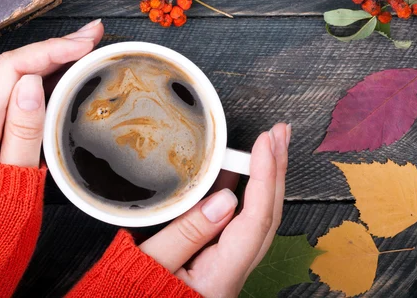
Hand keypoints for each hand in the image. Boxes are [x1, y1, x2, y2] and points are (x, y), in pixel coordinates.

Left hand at [0, 20, 103, 166]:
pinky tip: (64, 72)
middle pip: (13, 67)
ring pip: (15, 77)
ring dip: (51, 59)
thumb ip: (23, 132)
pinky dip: (43, 78)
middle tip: (94, 34)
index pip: (11, 70)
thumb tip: (31, 82)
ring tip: (85, 46)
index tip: (84, 44)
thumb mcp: (13, 179)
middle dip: (55, 47)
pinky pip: (14, 93)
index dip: (49, 50)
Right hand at [140, 123, 289, 297]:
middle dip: (276, 170)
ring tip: (269, 145)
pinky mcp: (218, 259)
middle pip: (268, 217)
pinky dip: (244, 191)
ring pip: (259, 219)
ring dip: (266, 179)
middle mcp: (233, 274)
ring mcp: (229, 268)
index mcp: (221, 278)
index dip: (264, 176)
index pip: (256, 220)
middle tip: (280, 134)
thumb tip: (225, 197)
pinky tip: (241, 170)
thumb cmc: (136, 288)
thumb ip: (187, 232)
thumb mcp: (153, 260)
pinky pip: (240, 222)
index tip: (265, 142)